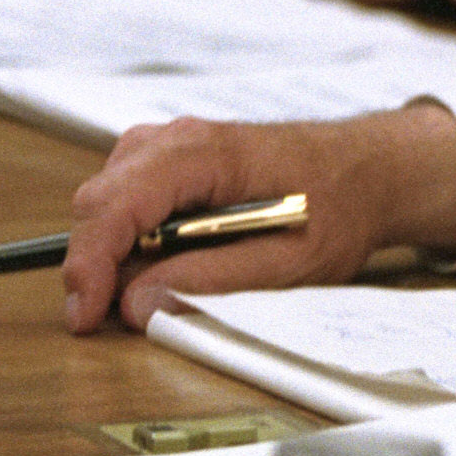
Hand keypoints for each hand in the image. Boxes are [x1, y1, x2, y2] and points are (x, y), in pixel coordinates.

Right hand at [60, 104, 455, 332]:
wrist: (369, 170)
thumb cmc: (340, 207)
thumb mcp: (287, 261)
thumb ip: (209, 281)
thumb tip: (133, 304)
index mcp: (206, 154)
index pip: (117, 204)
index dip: (90, 263)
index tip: (86, 315)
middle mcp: (180, 137)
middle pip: (99, 199)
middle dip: (92, 263)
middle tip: (102, 318)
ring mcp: (174, 143)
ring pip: (106, 196)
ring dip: (109, 248)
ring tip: (141, 288)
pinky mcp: (176, 159)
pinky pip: (128, 194)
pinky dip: (128, 233)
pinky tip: (160, 259)